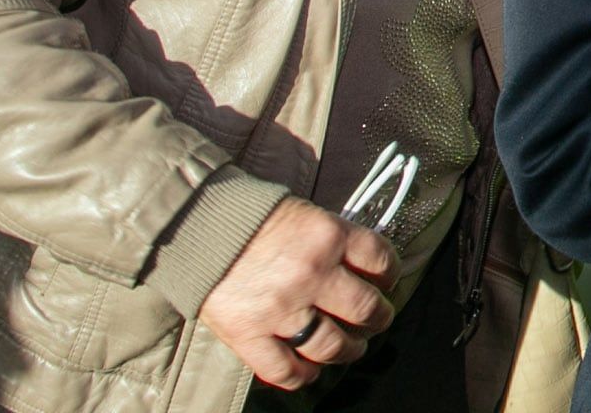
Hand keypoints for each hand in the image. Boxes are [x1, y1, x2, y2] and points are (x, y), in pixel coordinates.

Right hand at [200, 198, 393, 390]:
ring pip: (332, 345)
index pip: (380, 260)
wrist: (200, 224)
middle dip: (378, 318)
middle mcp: (312, 275)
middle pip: (364, 308)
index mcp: (330, 237)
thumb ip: (335, 240)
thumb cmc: (255, 217)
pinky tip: (311, 371)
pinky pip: (286, 370)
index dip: (390, 274)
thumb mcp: (308, 215)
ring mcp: (281, 310)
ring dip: (348, 351)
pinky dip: (303, 376)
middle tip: (377, 320)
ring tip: (351, 349)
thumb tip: (363, 266)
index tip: (387, 282)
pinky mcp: (250, 335)